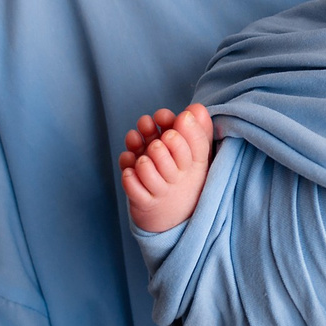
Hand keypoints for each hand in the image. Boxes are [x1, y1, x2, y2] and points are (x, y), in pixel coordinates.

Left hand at [118, 105, 212, 233]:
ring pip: (148, 174)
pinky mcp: (146, 203)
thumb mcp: (194, 153)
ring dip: (142, 161)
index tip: (180, 117)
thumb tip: (195, 108)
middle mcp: (180, 179)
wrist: (173, 216)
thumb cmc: (181, 174)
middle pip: (168, 161)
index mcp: (195, 164)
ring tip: (141, 158)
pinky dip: (129, 177)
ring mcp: (162, 192)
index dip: (188, 130)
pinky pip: (134, 191)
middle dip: (158, 147)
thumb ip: (196, 128)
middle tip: (156, 142)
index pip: (197, 146)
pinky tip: (129, 170)